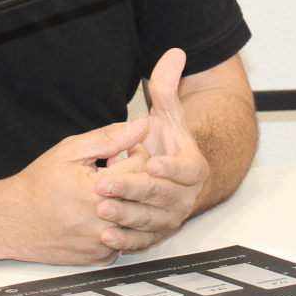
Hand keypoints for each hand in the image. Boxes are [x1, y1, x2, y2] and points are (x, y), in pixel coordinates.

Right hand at [0, 118, 148, 264]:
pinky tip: (102, 214)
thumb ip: (109, 138)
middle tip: (121, 172)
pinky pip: (127, 240)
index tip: (126, 153)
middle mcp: (102, 220)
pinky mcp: (99, 257)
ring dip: (131, 204)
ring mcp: (101, 242)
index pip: (143, 168)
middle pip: (144, 195)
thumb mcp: (70, 151)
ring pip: (139, 220)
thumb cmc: (37, 186)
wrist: (12, 221)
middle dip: (137, 179)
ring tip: (112, 193)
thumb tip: (139, 126)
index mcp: (96, 189)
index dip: (137, 154)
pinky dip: (121, 226)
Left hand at [93, 49, 209, 252]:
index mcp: (194, 168)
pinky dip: (125, 241)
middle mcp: (185, 196)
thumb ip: (168, 85)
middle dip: (133, 190)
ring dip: (125, 216)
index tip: (153, 163)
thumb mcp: (168, 113)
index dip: (171, 168)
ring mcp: (170, 217)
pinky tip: (107, 236)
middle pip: (161, 196)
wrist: (169, 175)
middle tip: (106, 184)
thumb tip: (174, 53)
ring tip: (102, 208)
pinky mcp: (155, 234)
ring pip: (149, 220)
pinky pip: (141, 241)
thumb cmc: (167, 143)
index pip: (188, 170)